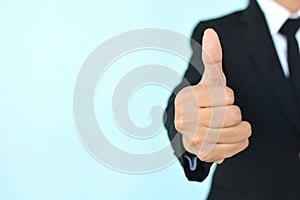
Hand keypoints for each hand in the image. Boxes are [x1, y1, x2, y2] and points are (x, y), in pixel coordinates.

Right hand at [174, 28, 251, 163]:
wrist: (196, 127)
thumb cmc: (207, 101)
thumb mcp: (211, 80)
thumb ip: (212, 58)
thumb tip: (211, 33)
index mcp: (185, 98)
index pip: (224, 95)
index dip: (228, 96)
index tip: (221, 98)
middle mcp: (184, 119)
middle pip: (231, 114)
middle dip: (235, 112)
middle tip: (228, 113)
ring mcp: (191, 138)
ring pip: (234, 132)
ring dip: (240, 128)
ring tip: (236, 126)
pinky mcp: (201, 154)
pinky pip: (232, 148)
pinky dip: (239, 142)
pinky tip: (233, 138)